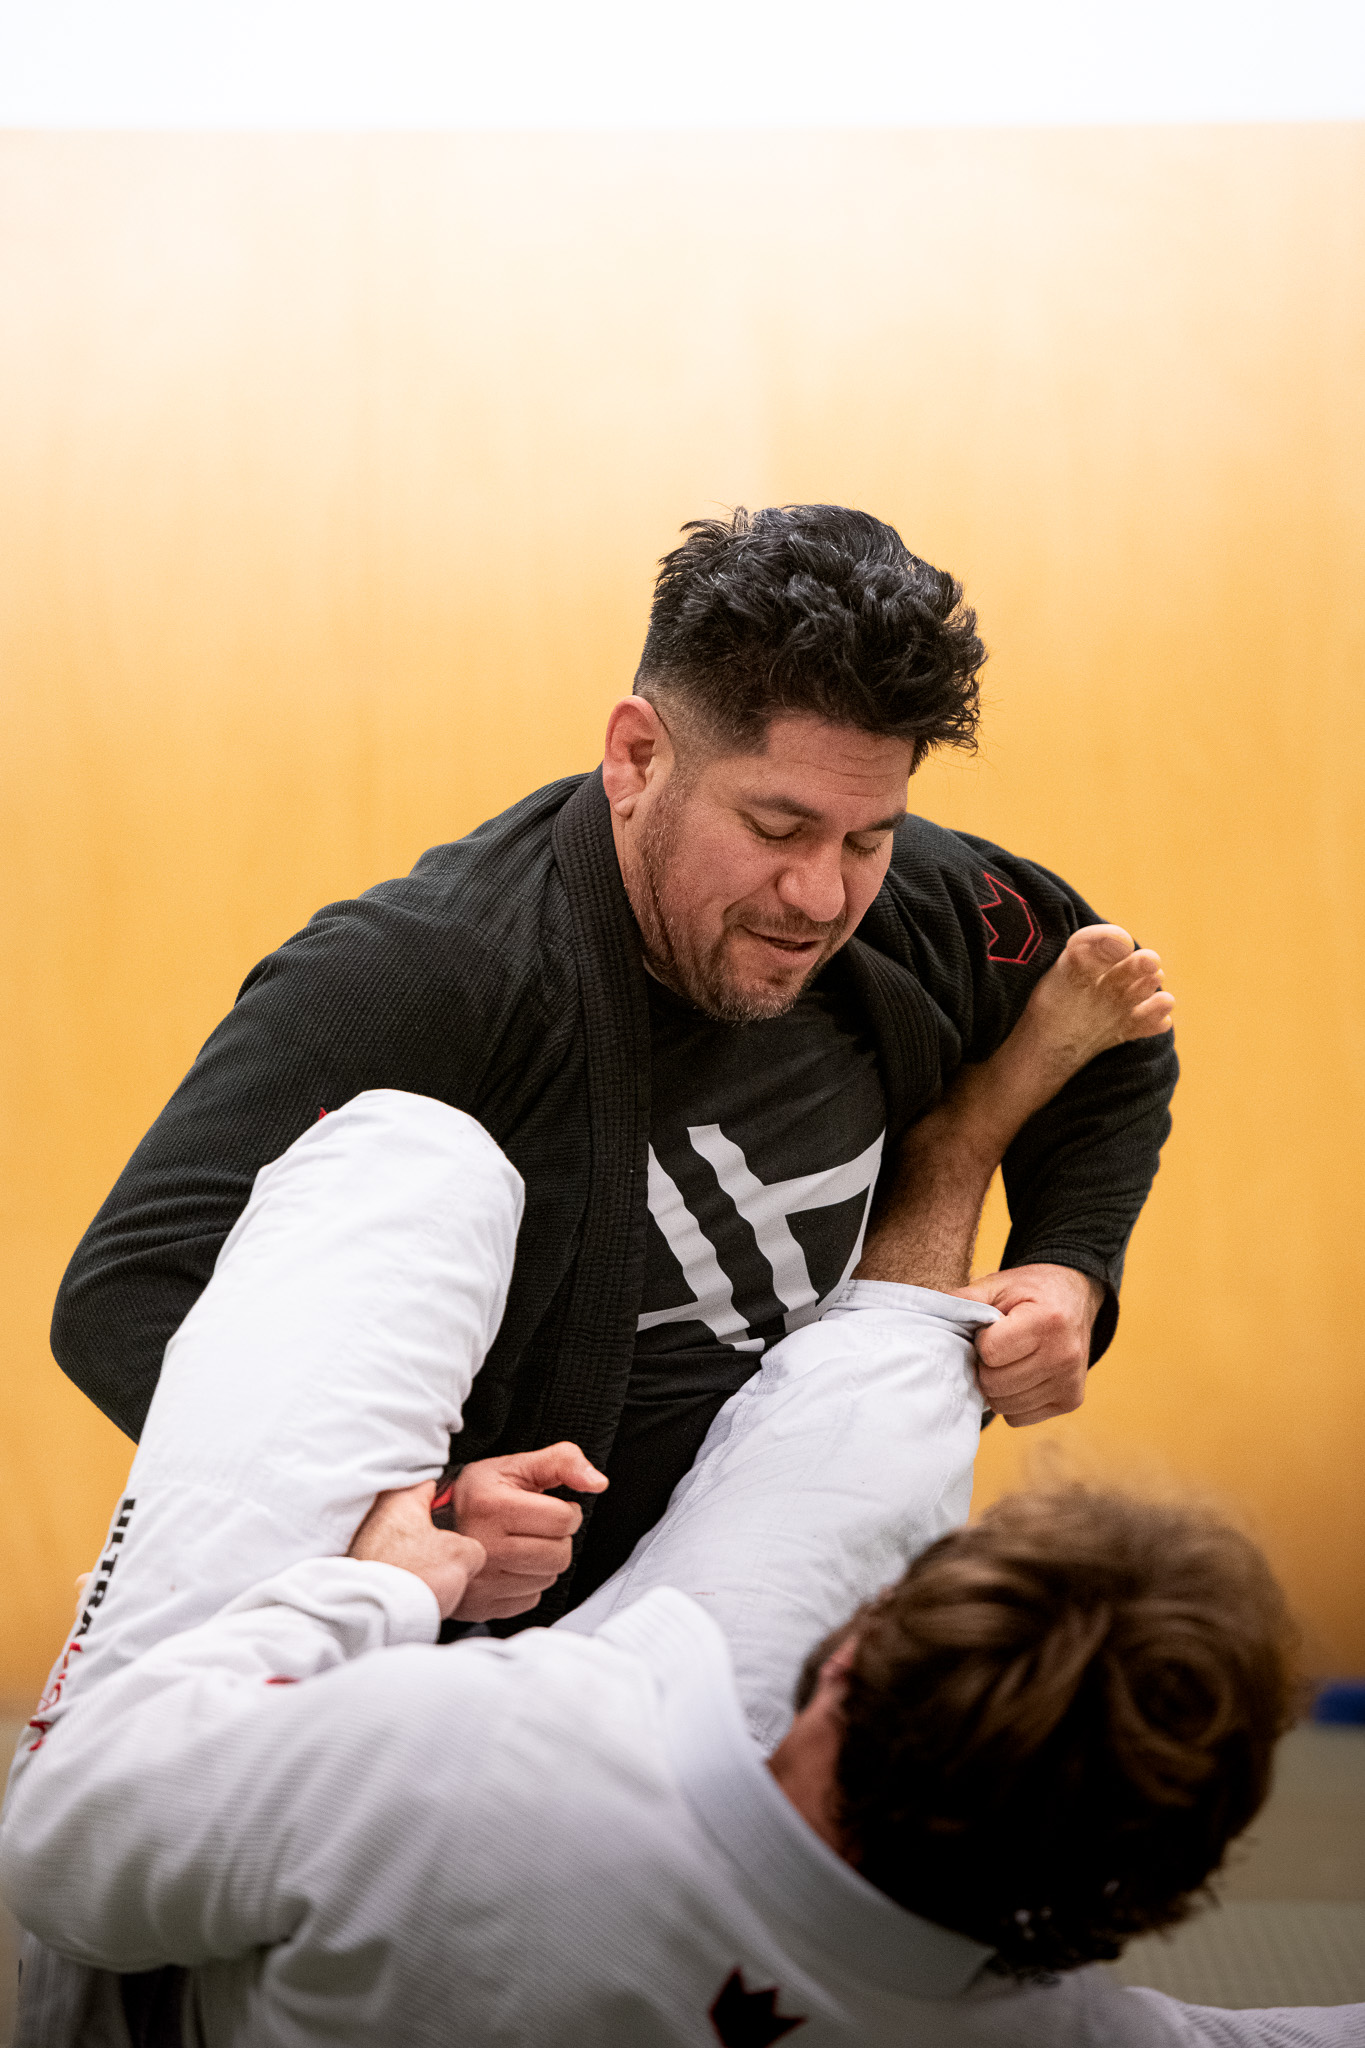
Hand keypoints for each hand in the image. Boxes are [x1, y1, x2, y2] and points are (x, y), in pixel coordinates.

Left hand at [348, 1481, 487, 1618]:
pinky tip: (420, 1591)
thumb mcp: (464, 1555)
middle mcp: (376, 1517)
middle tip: (456, 1551)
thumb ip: (472, 1545)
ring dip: (422, 1559)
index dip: (455, 1498)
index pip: (434, 1485)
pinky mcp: (361, 1573)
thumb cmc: (413, 1577)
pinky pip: (394, 1568)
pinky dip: (406, 1577)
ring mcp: (364, 1546)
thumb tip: (469, 1554)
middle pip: (420, 1520)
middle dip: (438, 1536)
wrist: (379, 1617)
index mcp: (401, 1499)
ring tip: (438, 1577)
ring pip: (406, 1547)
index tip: (465, 1509)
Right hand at [448, 1442, 608, 1622]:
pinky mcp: (481, 1605)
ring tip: (521, 1543)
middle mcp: (484, 1546)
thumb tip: (598, 1482)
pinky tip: (511, 1565)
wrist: (433, 1526)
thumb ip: (562, 1462)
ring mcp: (480, 1580)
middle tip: (536, 1527)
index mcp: (492, 1506)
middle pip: (559, 1554)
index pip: (562, 1520)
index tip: (548, 1507)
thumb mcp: (517, 1466)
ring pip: (547, 1578)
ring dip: (544, 1561)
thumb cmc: (481, 1494)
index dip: (566, 1512)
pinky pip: (530, 1599)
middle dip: (557, 1538)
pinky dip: (528, 1582)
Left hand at [956, 1263, 1104, 1425]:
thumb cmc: (1031, 1292)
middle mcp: (1064, 1355)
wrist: (1075, 1296)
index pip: (990, 1353)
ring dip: (997, 1387)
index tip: (991, 1330)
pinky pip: (1020, 1418)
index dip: (981, 1342)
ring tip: (1010, 1361)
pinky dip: (1012, 1401)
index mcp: (1046, 1322)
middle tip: (997, 1349)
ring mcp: (1069, 1382)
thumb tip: (927, 1314)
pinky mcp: (1071, 1401)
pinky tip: (1022, 1376)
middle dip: (986, 1367)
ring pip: (1005, 1406)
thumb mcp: (999, 1284)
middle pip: (995, 1384)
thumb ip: (965, 1299)